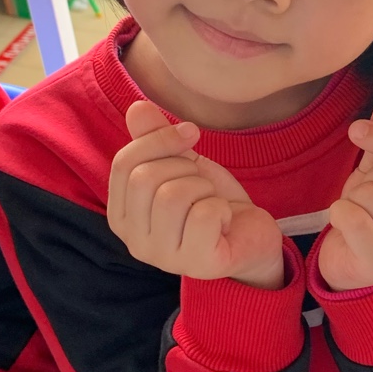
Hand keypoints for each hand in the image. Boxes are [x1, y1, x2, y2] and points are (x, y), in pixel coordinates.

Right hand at [108, 100, 284, 288]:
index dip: (160, 139)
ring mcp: (164, 258)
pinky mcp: (199, 263)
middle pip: (146, 179)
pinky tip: (224, 220)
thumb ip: (155, 139)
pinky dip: (222, 208)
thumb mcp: (181, 164)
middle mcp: (135, 242)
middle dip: (185, 167)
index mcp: (122, 215)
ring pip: (173, 197)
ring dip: (204, 188)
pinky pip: (205, 215)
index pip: (124, 164)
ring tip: (212, 202)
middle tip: (202, 183)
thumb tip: (138, 108)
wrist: (250, 235)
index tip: (190, 133)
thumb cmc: (209, 202)